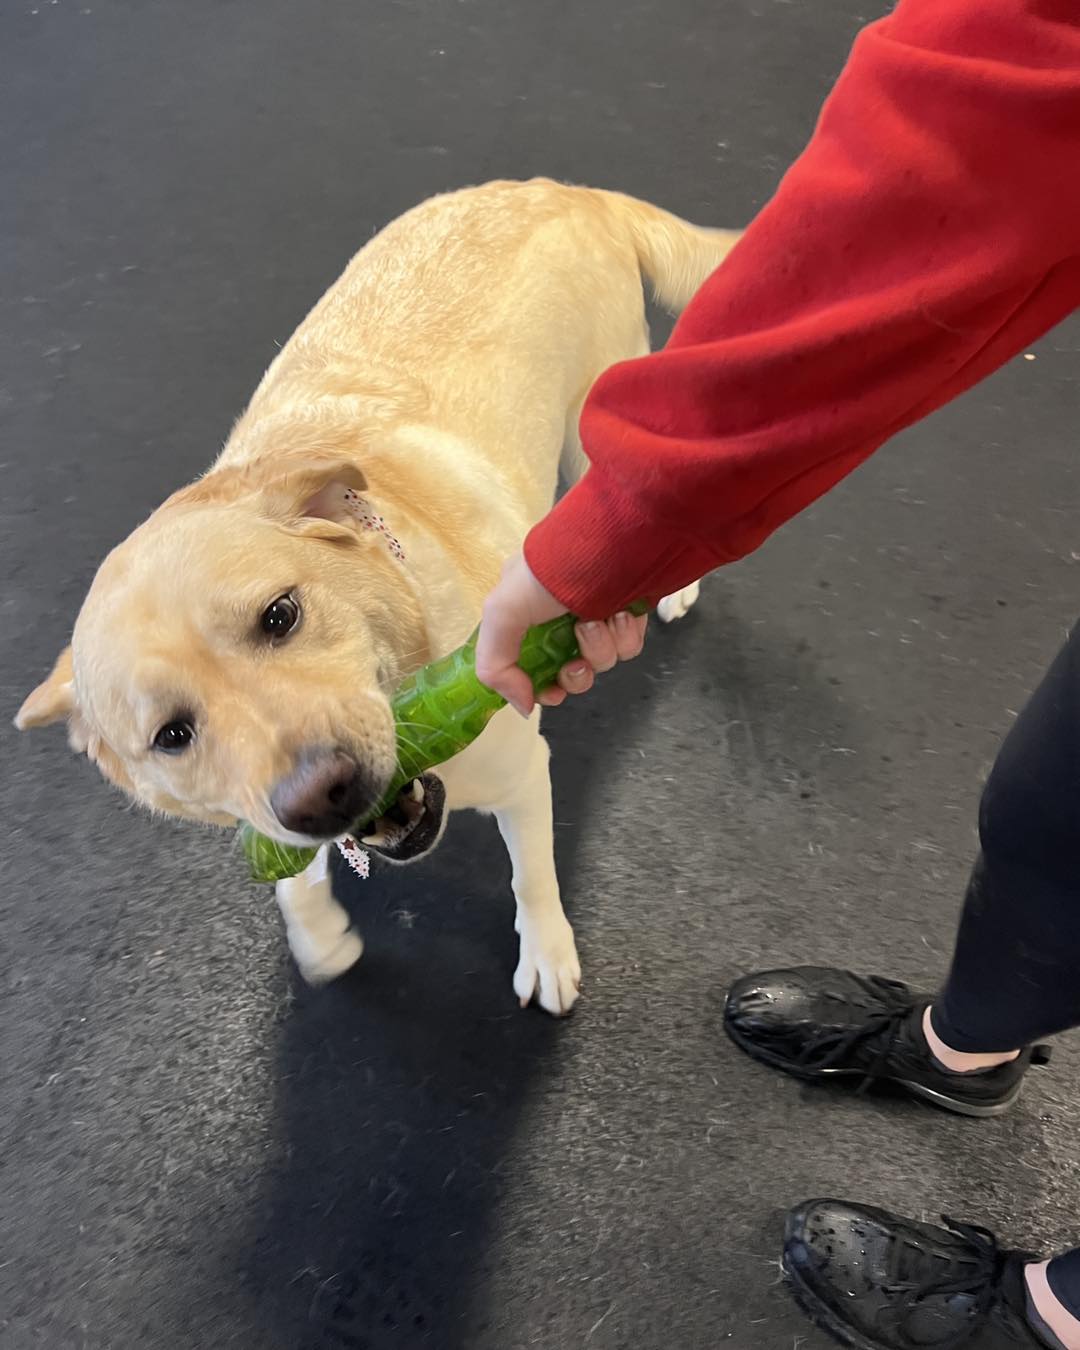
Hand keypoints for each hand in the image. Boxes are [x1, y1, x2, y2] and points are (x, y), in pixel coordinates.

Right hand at [475, 552, 647, 715]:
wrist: (614, 540)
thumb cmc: (552, 571)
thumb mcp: (502, 611)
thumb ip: (496, 666)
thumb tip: (522, 707)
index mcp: (526, 615)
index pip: (530, 667)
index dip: (542, 687)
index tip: (551, 692)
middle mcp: (560, 618)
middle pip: (570, 672)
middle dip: (576, 673)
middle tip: (578, 661)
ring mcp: (598, 616)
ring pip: (602, 661)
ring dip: (600, 647)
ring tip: (601, 619)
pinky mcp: (630, 614)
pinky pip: (629, 645)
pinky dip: (625, 635)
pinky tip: (622, 613)